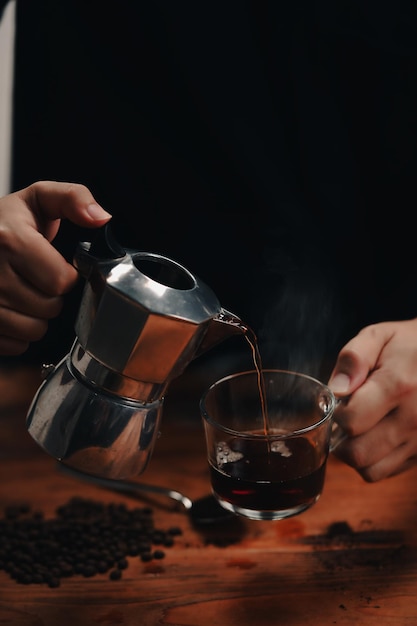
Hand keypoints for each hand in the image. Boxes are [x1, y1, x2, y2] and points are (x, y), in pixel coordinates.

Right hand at [0, 181, 110, 355]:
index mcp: (9, 240)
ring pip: (34, 330)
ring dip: (37, 316)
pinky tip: (12, 308)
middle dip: (52, 296)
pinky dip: (19, 332)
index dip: (67, 276)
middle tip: (38, 279)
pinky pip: (17, 344)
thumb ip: (73, 198)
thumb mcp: (38, 198)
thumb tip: (100, 217)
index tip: (56, 266)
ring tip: (25, 292)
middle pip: (50, 308)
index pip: (61, 281)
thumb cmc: (6, 223)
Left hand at [328, 318, 416, 481]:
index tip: (342, 401)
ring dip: (356, 453)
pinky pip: (388, 471)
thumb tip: (337, 389)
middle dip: (341, 439)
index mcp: (398, 385)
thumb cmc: (408, 345)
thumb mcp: (379, 336)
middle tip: (346, 419)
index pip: (351, 421)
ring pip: (371, 470)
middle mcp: (414, 418)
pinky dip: (375, 460)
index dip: (337, 413)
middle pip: (358, 453)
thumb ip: (354, 358)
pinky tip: (377, 436)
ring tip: (360, 429)